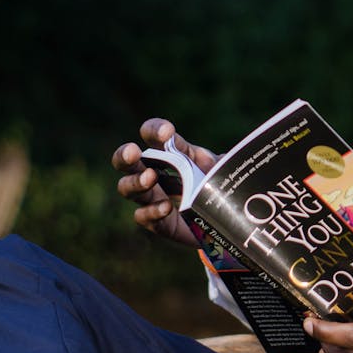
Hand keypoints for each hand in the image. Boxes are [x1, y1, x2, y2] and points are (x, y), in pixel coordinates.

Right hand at [113, 118, 219, 248]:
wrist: (228, 221)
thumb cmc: (220, 186)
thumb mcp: (220, 169)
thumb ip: (214, 163)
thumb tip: (209, 161)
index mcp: (171, 153)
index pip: (154, 136)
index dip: (155, 130)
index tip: (167, 132)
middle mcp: (155, 173)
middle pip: (128, 161)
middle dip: (125, 155)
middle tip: (132, 152)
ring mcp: (153, 198)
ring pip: (127, 188)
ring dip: (136, 182)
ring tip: (149, 178)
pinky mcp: (158, 222)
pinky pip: (143, 216)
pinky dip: (151, 211)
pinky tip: (165, 207)